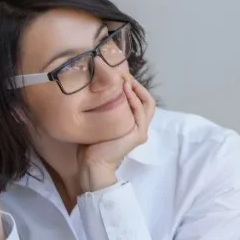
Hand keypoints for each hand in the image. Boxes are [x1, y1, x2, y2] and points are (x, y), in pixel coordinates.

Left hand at [77, 74, 155, 193]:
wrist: (92, 164)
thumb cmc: (91, 144)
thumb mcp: (99, 119)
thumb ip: (104, 106)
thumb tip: (97, 87)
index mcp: (132, 123)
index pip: (140, 99)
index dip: (133, 86)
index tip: (120, 76)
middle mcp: (140, 126)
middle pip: (147, 99)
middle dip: (137, 84)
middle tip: (123, 74)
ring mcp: (140, 131)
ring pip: (146, 104)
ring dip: (136, 89)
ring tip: (124, 79)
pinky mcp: (138, 135)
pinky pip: (140, 113)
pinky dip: (134, 99)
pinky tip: (124, 90)